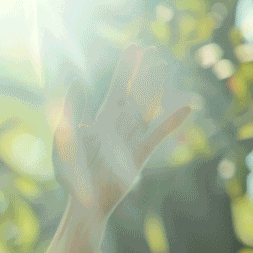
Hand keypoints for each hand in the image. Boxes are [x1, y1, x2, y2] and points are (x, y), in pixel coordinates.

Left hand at [52, 44, 194, 219]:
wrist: (83, 205)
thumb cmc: (73, 179)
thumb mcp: (65, 143)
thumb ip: (69, 114)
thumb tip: (74, 82)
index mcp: (101, 124)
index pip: (116, 90)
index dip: (126, 70)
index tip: (134, 48)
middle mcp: (118, 129)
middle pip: (133, 95)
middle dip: (142, 72)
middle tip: (152, 49)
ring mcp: (130, 141)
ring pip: (144, 108)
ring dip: (153, 87)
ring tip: (164, 65)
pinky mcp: (138, 157)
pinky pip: (156, 136)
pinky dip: (171, 123)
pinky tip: (187, 108)